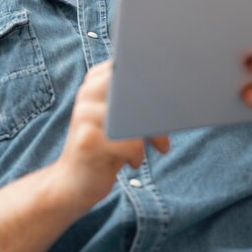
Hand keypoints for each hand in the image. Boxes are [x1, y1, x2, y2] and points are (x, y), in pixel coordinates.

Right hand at [56, 60, 169, 214]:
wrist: (73, 183)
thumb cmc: (108, 148)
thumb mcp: (123, 120)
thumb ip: (139, 101)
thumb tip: (178, 92)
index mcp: (96, 81)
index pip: (132, 67)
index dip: (154, 80)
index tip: (170, 96)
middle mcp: (87, 93)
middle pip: (135, 88)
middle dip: (157, 107)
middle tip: (167, 125)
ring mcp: (84, 115)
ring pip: (135, 115)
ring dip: (151, 134)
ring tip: (155, 145)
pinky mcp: (86, 141)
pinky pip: (129, 142)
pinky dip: (137, 154)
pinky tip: (132, 162)